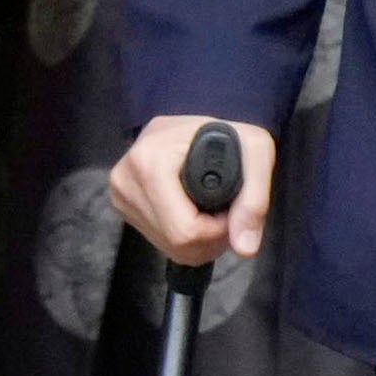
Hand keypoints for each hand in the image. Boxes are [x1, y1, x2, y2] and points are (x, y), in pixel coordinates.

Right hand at [108, 116, 276, 265]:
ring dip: (201, 240)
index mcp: (150, 160)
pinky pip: (160, 242)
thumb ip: (255, 199)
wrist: (195, 127)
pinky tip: (196, 214)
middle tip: (227, 211)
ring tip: (213, 210)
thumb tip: (245, 248)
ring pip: (169, 247)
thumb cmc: (226, 133)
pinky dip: (186, 238)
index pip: (186, 229)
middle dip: (212, 237)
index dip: (220, 229)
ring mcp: (119, 194)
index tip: (234, 206)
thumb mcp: (255, 151)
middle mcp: (126, 179)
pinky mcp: (120, 205)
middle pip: (176, 242)